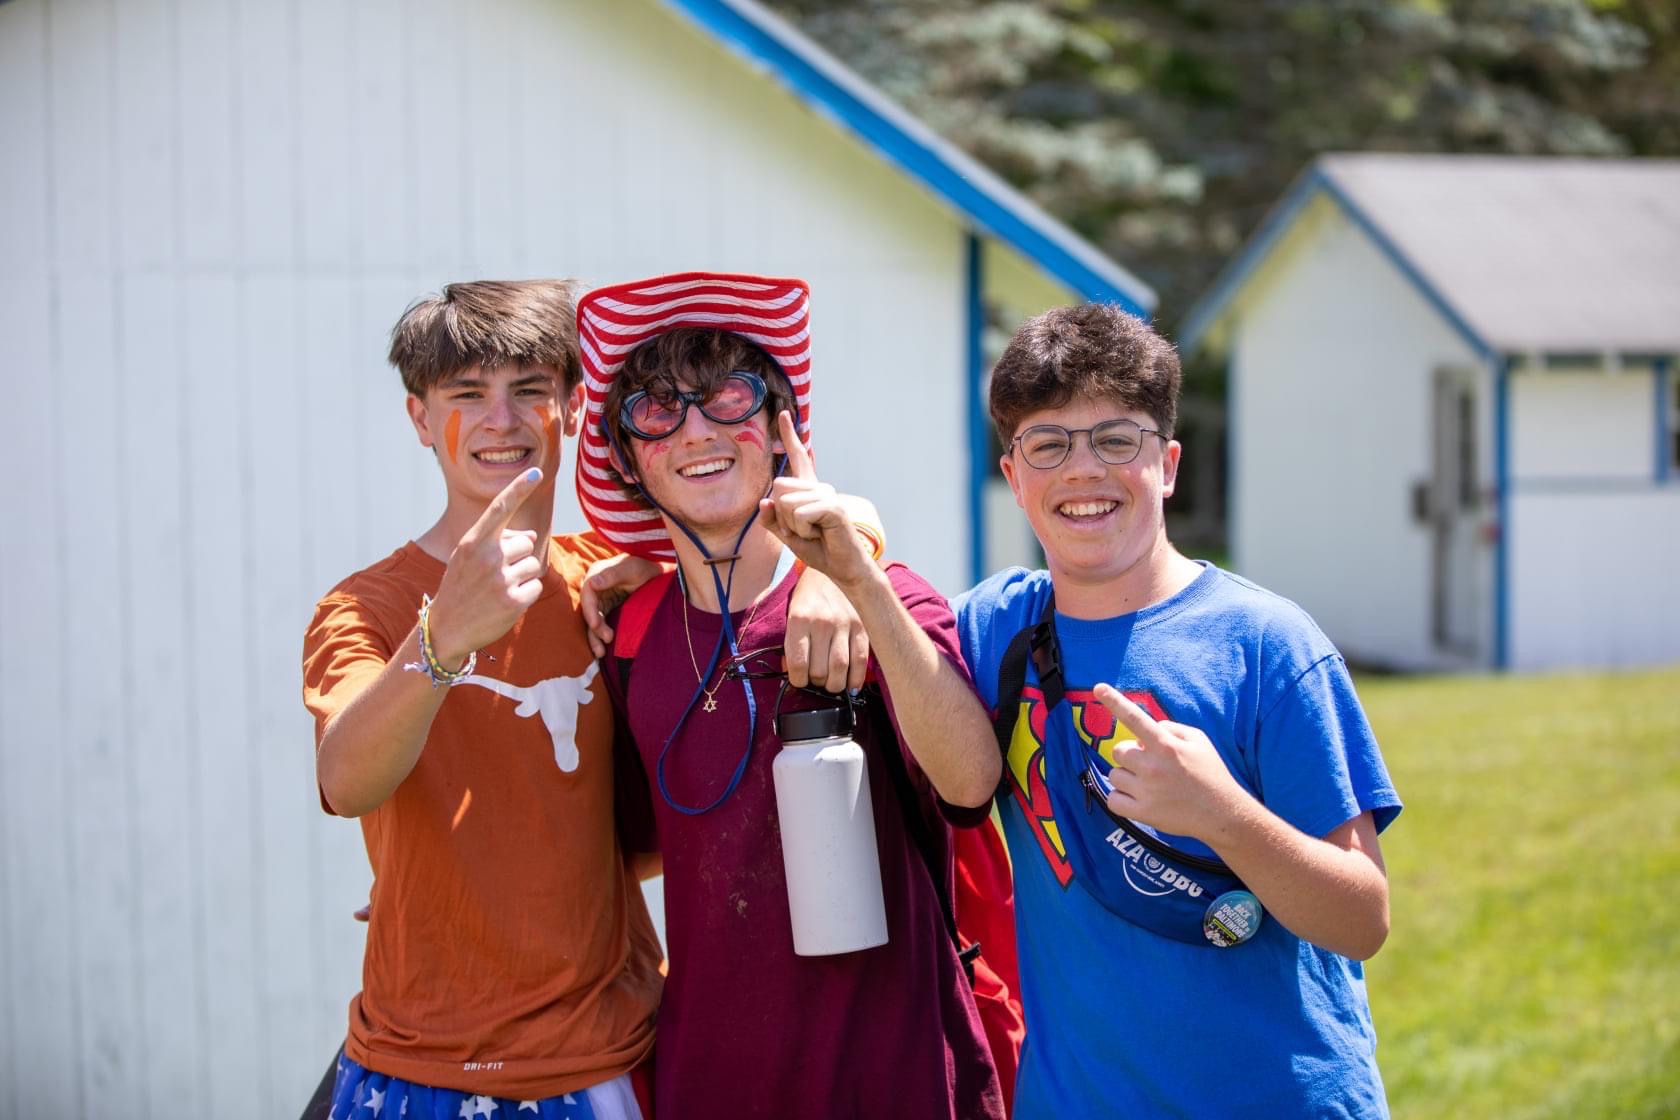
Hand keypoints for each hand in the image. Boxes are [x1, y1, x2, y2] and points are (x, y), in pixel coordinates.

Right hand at [426, 469, 547, 665]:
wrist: (447, 628)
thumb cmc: (462, 586)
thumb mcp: (469, 558)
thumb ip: (497, 541)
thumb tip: (531, 533)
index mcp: (473, 541)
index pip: (500, 508)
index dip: (519, 488)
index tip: (536, 471)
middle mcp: (487, 557)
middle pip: (527, 542)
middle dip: (517, 556)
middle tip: (494, 575)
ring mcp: (501, 580)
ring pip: (534, 565)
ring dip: (522, 576)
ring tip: (498, 589)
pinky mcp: (514, 602)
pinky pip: (536, 587)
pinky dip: (526, 595)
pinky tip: (506, 603)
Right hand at [579, 552, 665, 656]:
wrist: (656, 573)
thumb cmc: (644, 566)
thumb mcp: (632, 568)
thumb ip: (613, 574)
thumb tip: (592, 583)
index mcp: (596, 574)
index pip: (588, 595)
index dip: (590, 611)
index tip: (595, 625)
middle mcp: (595, 588)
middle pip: (589, 611)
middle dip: (595, 628)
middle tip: (607, 640)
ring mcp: (601, 600)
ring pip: (593, 620)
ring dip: (595, 636)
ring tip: (601, 653)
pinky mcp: (608, 609)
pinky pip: (601, 624)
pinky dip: (601, 635)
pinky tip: (604, 650)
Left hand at [757, 411, 877, 590]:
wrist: (842, 568)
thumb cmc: (817, 550)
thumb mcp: (787, 536)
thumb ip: (772, 520)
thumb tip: (764, 502)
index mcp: (808, 490)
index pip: (798, 458)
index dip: (789, 436)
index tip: (784, 415)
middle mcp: (818, 487)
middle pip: (777, 488)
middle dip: (781, 517)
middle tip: (802, 531)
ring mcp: (827, 495)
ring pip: (785, 502)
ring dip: (792, 527)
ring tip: (812, 534)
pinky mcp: (833, 507)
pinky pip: (800, 514)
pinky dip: (802, 531)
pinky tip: (819, 535)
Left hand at [786, 566, 870, 691]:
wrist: (833, 572)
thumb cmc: (809, 598)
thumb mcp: (792, 616)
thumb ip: (791, 645)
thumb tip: (792, 674)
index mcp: (800, 619)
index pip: (798, 664)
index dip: (797, 680)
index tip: (800, 680)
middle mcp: (822, 622)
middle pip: (820, 671)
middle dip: (816, 683)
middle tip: (816, 680)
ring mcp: (845, 624)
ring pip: (840, 670)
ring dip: (835, 684)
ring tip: (831, 683)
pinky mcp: (862, 627)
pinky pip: (861, 660)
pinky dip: (856, 678)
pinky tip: (850, 684)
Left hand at [1096, 683, 1249, 843]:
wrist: (1222, 814)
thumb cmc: (1210, 774)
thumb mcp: (1199, 741)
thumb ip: (1171, 728)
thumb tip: (1148, 729)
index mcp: (1166, 745)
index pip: (1135, 718)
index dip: (1115, 701)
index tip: (1098, 688)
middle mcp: (1153, 767)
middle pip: (1119, 751)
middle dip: (1130, 755)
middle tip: (1150, 764)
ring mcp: (1146, 791)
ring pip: (1114, 775)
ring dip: (1127, 777)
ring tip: (1149, 784)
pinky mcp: (1142, 813)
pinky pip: (1113, 800)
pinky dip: (1121, 798)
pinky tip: (1138, 798)